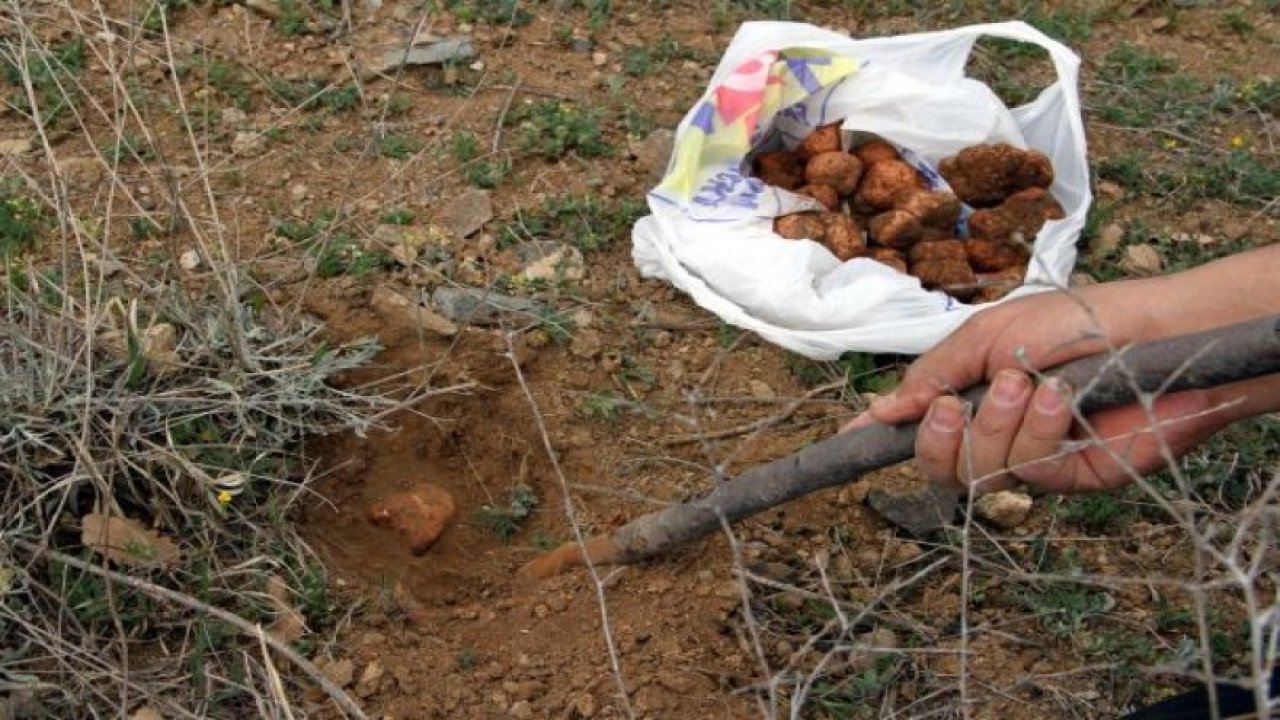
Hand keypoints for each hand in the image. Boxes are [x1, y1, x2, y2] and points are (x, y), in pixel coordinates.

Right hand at [843, 278, 1278, 493]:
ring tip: (1031, 382)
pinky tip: (1060, 397)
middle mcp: (993, 432)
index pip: (914, 428)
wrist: (1152, 333)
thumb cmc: (1075, 321)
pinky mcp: (1069, 476)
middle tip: (957, 403)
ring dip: (998, 424)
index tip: (844, 443)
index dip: (878, 439)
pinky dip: (1038, 431)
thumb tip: (881, 410)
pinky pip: (1028, 471)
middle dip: (938, 436)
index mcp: (969, 396)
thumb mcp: (990, 334)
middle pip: (936, 467)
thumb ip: (934, 373)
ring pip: (978, 472)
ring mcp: (1030, 458)